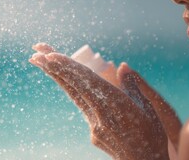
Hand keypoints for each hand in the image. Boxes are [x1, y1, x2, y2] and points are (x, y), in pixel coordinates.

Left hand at [29, 43, 180, 159]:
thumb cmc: (152, 137)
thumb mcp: (150, 110)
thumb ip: (134, 86)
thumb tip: (122, 66)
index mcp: (115, 107)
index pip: (85, 82)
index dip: (67, 68)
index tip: (50, 56)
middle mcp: (100, 116)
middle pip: (72, 87)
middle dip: (53, 68)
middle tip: (36, 52)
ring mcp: (93, 125)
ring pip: (73, 94)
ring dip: (57, 76)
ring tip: (40, 60)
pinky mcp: (93, 132)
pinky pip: (81, 104)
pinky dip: (70, 87)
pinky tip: (61, 75)